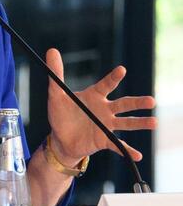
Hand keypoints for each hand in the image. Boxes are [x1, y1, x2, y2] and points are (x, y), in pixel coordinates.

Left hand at [45, 48, 155, 162]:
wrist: (60, 138)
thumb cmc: (60, 113)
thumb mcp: (56, 94)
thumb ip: (56, 73)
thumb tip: (52, 50)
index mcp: (94, 96)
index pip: (106, 85)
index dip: (113, 78)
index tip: (122, 69)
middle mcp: (104, 110)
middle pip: (123, 104)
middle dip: (137, 102)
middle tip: (151, 101)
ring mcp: (106, 125)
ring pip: (126, 123)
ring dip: (140, 123)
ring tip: (154, 122)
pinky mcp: (104, 140)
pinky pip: (117, 145)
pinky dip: (127, 150)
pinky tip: (138, 155)